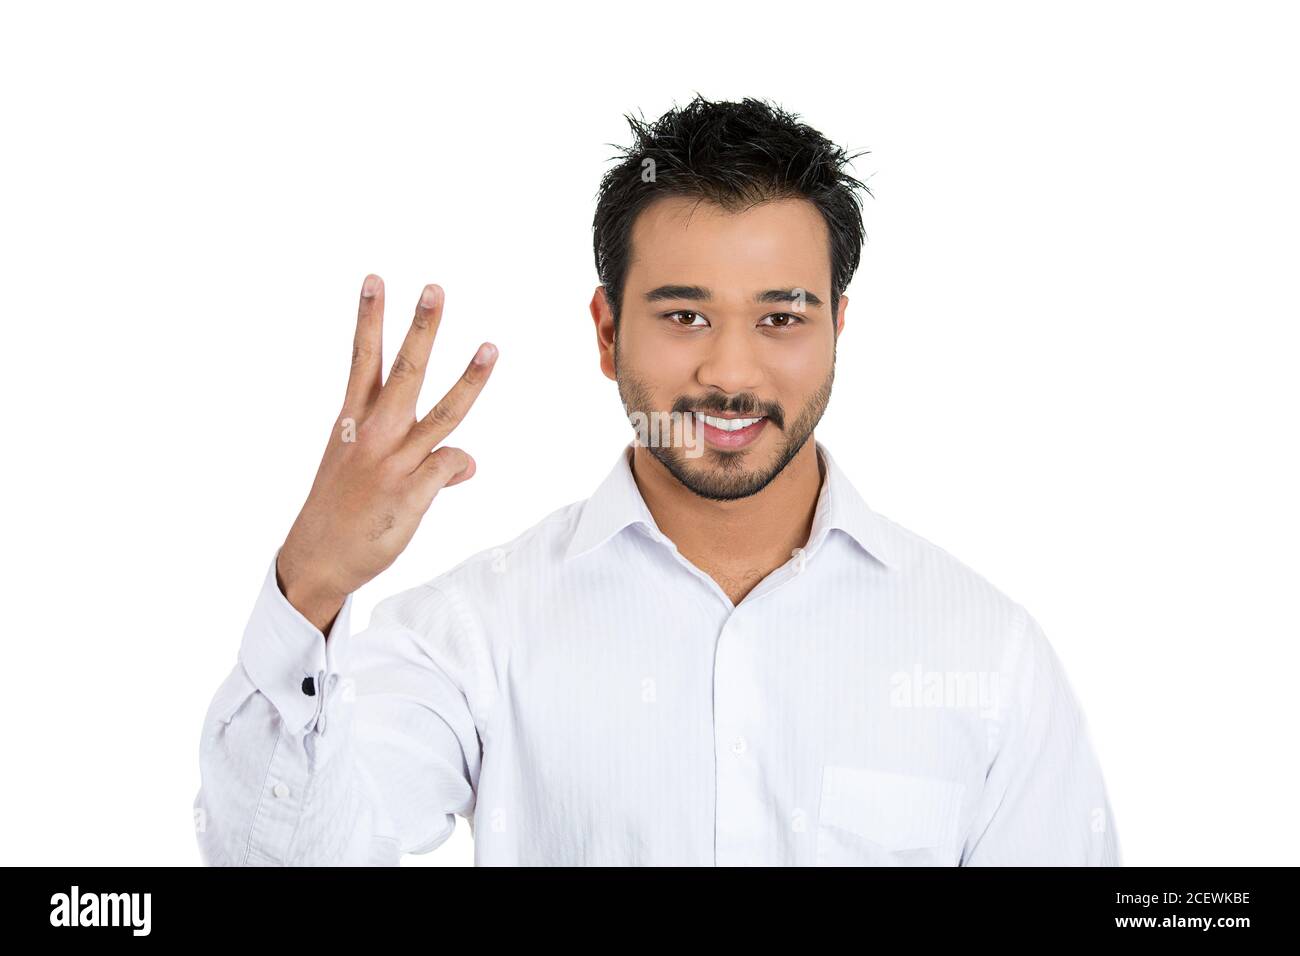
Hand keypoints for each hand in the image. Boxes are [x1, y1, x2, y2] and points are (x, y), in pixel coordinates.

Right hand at [276, 275, 497, 631]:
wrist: (317, 560)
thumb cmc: (339, 512)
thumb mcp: (362, 472)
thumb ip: (416, 458)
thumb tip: (466, 463)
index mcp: (352, 422)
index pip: (363, 360)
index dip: (369, 319)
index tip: (374, 280)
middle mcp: (373, 435)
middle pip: (405, 372)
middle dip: (421, 328)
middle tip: (435, 289)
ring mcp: (393, 462)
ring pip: (442, 412)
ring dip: (468, 378)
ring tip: (490, 346)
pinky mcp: (411, 492)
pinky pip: (449, 464)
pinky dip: (459, 463)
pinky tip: (462, 467)